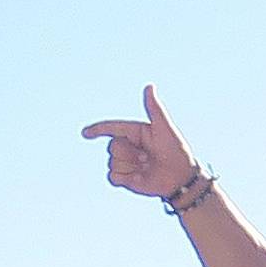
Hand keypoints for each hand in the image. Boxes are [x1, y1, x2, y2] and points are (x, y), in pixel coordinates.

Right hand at [81, 84, 197, 199]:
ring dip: (130, 166)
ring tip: (146, 167)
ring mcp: (126, 163)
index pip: (111, 128)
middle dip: (129, 152)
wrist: (180, 177)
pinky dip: (126, 179)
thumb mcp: (164, 127)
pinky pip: (113, 178)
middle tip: (148, 157)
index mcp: (134, 131)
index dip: (97, 130)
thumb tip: (149, 86)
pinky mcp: (125, 180)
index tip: (85, 133)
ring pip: (112, 163)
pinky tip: (140, 178)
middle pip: (112, 146)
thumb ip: (155, 108)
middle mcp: (128, 146)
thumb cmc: (176, 150)